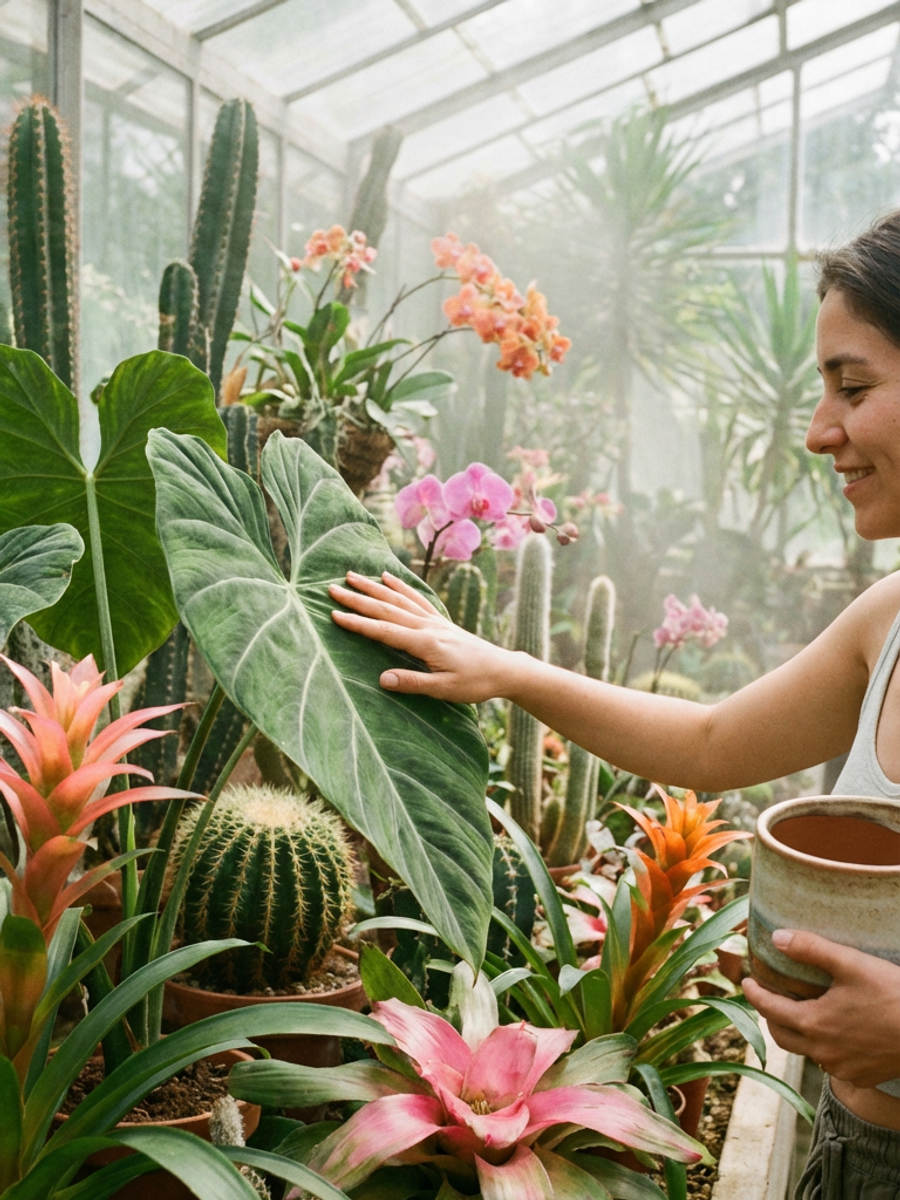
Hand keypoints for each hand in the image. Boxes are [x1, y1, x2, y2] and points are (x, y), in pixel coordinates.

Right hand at [329, 571, 517, 703]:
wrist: (503, 669)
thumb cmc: (475, 683)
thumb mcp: (444, 690)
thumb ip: (413, 683)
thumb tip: (381, 679)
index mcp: (425, 643)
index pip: (383, 630)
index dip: (357, 622)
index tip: (333, 614)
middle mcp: (427, 626)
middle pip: (386, 608)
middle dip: (358, 598)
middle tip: (332, 588)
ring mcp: (434, 620)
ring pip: (398, 599)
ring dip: (373, 587)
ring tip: (351, 576)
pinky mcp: (440, 620)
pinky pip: (415, 598)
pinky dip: (399, 586)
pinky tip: (388, 577)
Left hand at [742, 929, 899, 1088]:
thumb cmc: (894, 994)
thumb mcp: (851, 963)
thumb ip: (811, 949)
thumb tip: (776, 938)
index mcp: (814, 1024)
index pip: (768, 1009)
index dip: (753, 993)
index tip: (746, 980)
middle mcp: (823, 1052)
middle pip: (782, 1035)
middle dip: (770, 1015)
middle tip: (769, 996)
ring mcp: (843, 1069)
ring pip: (806, 1051)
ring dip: (798, 1032)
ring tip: (801, 1011)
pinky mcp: (863, 1078)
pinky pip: (832, 1064)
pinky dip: (823, 1047)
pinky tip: (834, 1032)